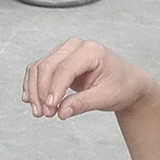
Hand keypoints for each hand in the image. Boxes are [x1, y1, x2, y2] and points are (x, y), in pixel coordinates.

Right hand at [22, 37, 156, 118]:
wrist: (129, 83)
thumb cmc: (123, 86)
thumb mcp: (107, 97)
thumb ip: (83, 103)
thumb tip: (61, 112)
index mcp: (91, 51)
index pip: (65, 69)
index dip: (54, 89)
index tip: (51, 107)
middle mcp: (74, 46)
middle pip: (47, 66)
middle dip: (41, 91)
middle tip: (44, 113)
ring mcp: (64, 51)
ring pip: (39, 68)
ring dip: (34, 90)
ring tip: (38, 111)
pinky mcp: (57, 60)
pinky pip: (39, 71)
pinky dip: (33, 86)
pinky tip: (30, 99)